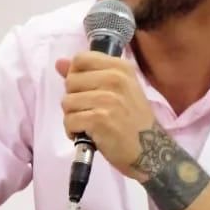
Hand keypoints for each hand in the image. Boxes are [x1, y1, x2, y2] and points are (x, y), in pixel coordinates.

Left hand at [56, 51, 157, 178]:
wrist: (150, 149)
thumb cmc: (132, 120)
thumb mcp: (117, 90)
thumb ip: (87, 74)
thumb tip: (59, 63)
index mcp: (120, 67)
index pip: (81, 59)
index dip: (76, 76)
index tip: (86, 91)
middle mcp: (115, 79)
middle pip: (70, 81)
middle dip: (74, 100)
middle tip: (91, 111)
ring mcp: (108, 99)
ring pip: (67, 102)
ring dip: (73, 117)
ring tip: (90, 125)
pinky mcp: (99, 119)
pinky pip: (69, 120)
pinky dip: (74, 131)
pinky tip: (89, 134)